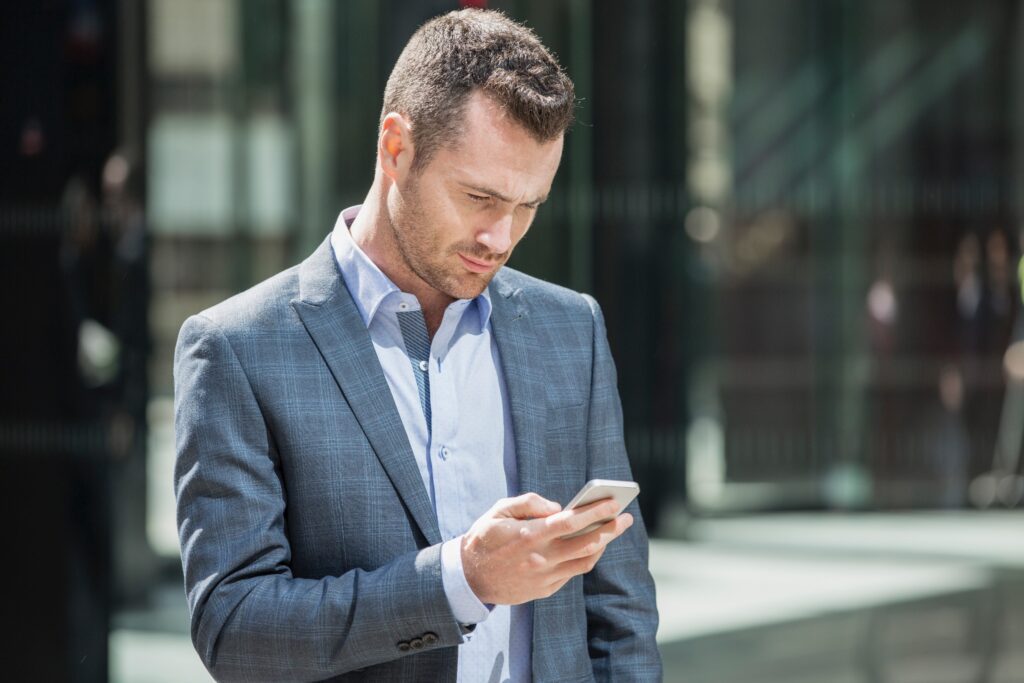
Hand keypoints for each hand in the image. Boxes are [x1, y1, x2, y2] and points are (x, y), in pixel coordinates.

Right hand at [460, 492, 633, 604]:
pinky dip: (585, 558)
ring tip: (612, 531)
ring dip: (602, 545)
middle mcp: (540, 558)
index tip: (614, 502)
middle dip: (610, 529)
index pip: (571, 522)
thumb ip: (529, 503)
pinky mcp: (544, 590)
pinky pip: (572, 574)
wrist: (468, 578)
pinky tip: (591, 546)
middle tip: (625, 517)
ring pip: (584, 562)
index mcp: (529, 535)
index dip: (596, 511)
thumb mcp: (499, 511)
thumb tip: (558, 507)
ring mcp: (544, 577)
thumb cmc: (485, 538)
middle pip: (586, 544)